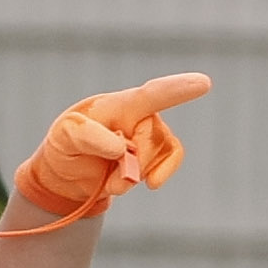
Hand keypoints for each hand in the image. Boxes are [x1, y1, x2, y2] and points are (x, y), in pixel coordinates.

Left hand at [13, 72, 212, 222]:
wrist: (71, 172)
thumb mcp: (63, 139)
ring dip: (138, 174)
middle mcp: (138, 113)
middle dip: (133, 163)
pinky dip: (161, 173)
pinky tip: (151, 184)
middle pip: (152, 136)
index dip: (176, 89)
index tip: (203, 84)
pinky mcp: (157, 150)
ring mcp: (150, 131)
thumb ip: (87, 137)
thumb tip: (121, 148)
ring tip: (112, 183)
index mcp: (115, 105)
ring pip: (160, 152)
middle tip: (109, 183)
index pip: (149, 95)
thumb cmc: (66, 147)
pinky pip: (171, 158)